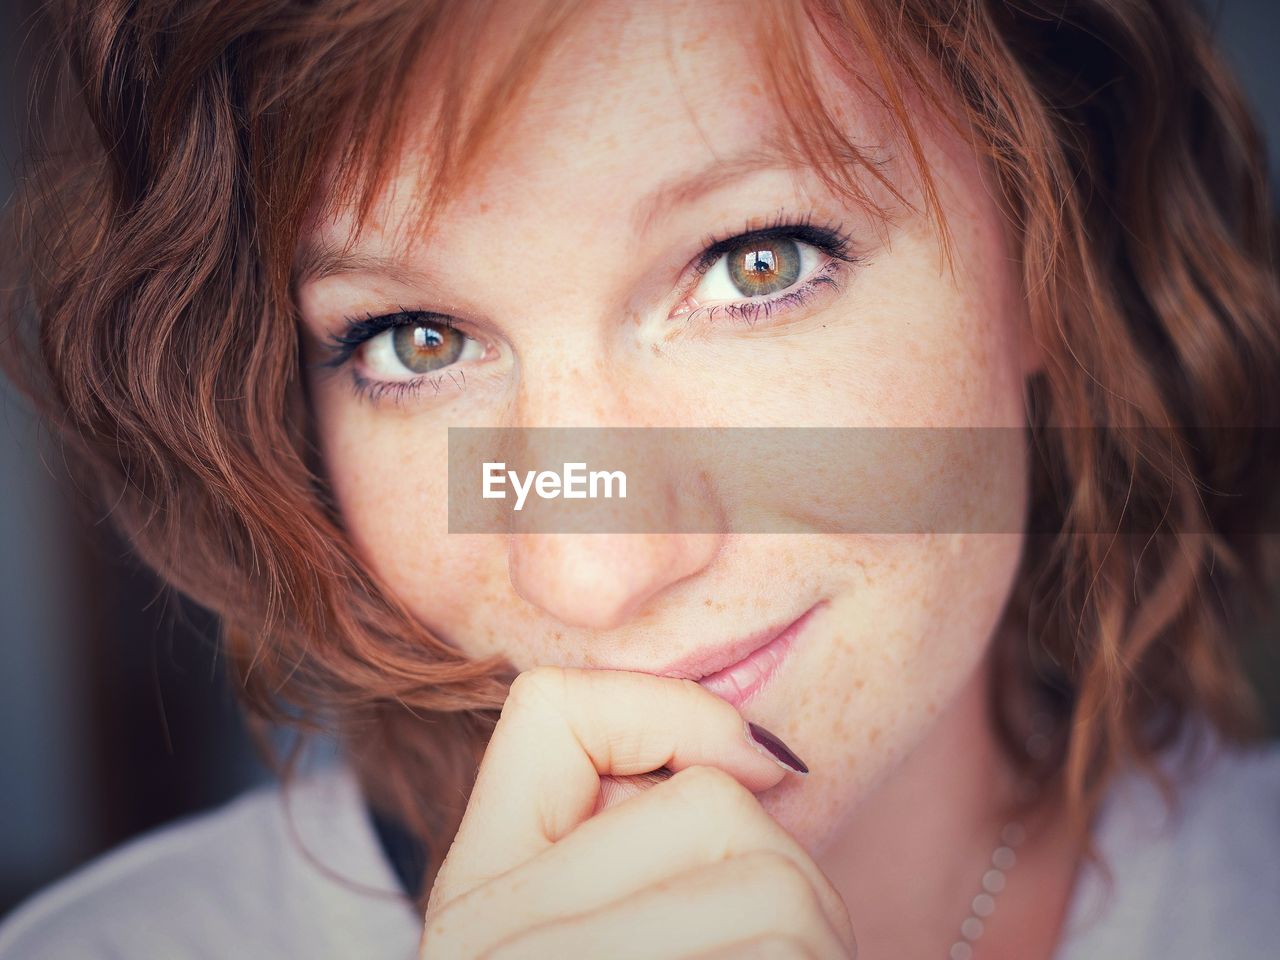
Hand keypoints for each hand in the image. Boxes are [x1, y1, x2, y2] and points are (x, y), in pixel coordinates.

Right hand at [420, 666, 855, 958]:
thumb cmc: (677, 955)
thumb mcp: (635, 911)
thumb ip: (649, 823)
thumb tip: (770, 757)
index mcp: (475, 889)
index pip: (551, 708)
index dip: (668, 710)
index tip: (757, 767)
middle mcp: (476, 937)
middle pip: (706, 807)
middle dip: (785, 868)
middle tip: (783, 941)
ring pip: (771, 888)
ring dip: (817, 935)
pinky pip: (784, 953)